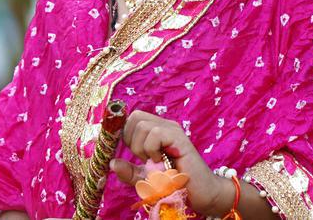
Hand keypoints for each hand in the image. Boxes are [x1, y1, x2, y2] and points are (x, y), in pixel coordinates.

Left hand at [108, 110, 232, 216]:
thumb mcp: (146, 179)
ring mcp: (172, 129)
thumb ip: (129, 171)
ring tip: (156, 161)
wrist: (201, 194)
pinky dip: (152, 149)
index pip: (131, 118)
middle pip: (135, 117)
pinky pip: (154, 133)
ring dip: (142, 148)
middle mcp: (164, 125)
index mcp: (155, 130)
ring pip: (142, 125)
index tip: (135, 154)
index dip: (126, 135)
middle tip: (145, 158)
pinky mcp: (179, 137)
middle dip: (132, 141)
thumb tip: (112, 163)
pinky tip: (162, 160)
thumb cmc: (174, 184)